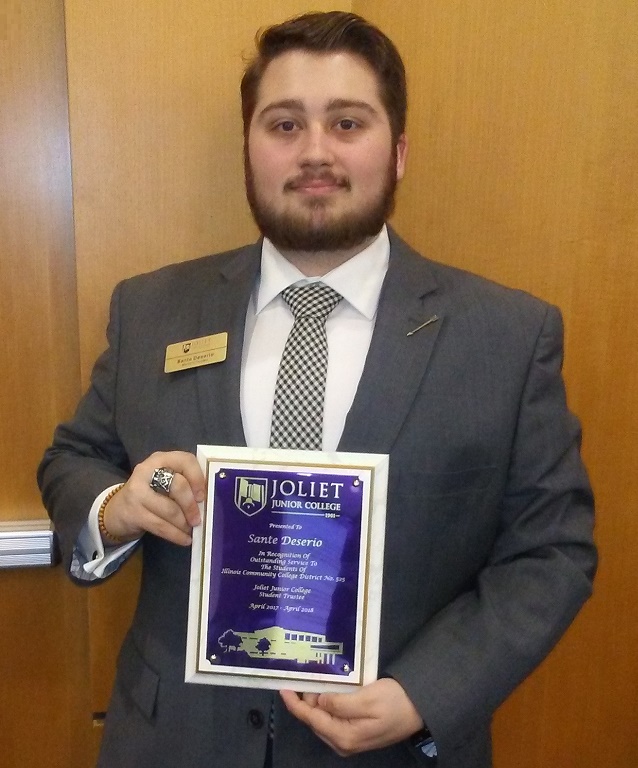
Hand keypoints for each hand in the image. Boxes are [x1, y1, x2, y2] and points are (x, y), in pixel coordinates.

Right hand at [102, 451, 204, 544]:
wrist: (118, 510)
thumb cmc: (151, 493)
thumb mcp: (165, 481)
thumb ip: (185, 482)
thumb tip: (209, 499)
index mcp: (161, 459)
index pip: (185, 460)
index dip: (198, 478)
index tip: (203, 496)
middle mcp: (147, 471)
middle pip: (178, 486)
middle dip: (191, 506)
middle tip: (198, 519)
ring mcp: (137, 492)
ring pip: (170, 510)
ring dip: (184, 524)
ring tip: (191, 530)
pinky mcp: (133, 512)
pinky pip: (160, 526)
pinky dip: (176, 535)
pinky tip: (185, 540)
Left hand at [280, 678, 422, 755]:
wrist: (419, 709)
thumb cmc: (395, 701)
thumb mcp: (367, 698)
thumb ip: (339, 702)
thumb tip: (318, 702)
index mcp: (343, 736)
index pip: (310, 718)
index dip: (294, 703)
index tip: (282, 687)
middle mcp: (342, 743)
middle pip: (314, 720)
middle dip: (306, 699)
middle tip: (305, 675)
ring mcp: (348, 740)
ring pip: (322, 719)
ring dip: (316, 701)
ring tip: (314, 680)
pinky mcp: (354, 733)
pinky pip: (332, 718)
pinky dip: (326, 704)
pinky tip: (326, 690)